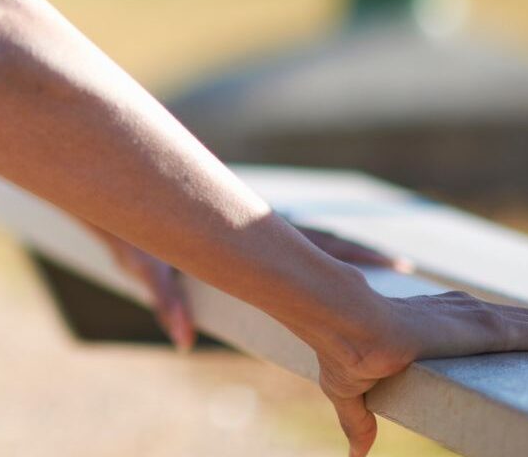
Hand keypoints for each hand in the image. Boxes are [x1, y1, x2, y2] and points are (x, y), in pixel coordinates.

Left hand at [84, 221, 412, 353]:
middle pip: (323, 239)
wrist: (116, 185)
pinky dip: (313, 250)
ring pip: (308, 236)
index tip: (397, 268)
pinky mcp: (239, 228)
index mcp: (248, 234)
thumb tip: (182, 341)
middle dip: (363, 257)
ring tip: (384, 271)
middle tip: (410, 274)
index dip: (354, 259)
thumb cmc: (132, 232)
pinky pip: (286, 240)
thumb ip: (166, 300)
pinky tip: (330, 263)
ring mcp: (251, 227)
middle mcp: (257, 226)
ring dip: (342, 252)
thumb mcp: (147, 265)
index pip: (313, 248)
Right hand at [313, 290, 527, 456]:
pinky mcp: (488, 329)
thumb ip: (360, 421)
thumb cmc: (344, 350)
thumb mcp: (353, 392)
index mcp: (439, 325)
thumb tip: (356, 454)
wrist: (346, 325)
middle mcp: (466, 315)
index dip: (526, 333)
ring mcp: (480, 320)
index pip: (497, 330)